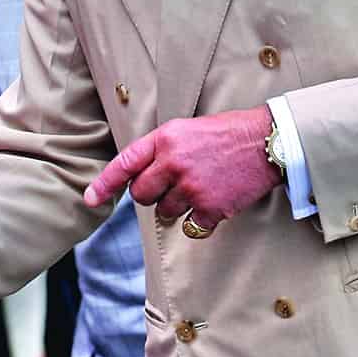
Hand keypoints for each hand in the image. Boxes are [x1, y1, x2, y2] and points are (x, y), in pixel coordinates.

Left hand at [84, 105, 281, 235]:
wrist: (267, 143)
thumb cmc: (226, 134)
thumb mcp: (185, 130)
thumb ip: (160, 150)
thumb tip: (140, 175)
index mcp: (164, 139)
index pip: (124, 164)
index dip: (104, 184)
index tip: (90, 200)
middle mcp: (172, 163)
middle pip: (142, 195)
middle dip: (151, 195)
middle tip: (171, 186)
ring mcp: (191, 187)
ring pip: (165, 212)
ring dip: (177, 207)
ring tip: (199, 188)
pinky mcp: (211, 207)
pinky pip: (192, 226)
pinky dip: (201, 220)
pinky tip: (215, 202)